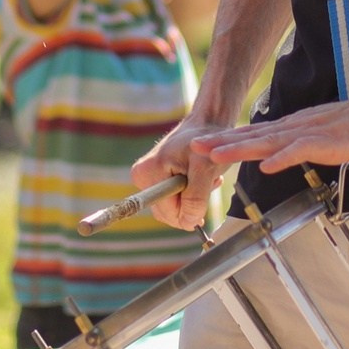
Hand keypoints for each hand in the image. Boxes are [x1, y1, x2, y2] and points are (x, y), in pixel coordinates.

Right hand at [130, 114, 234, 231]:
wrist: (207, 124)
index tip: (205, 187)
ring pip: (174, 209)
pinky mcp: (156, 181)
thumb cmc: (207, 144)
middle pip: (169, 213)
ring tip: (205, 177)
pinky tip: (200, 178)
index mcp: (147, 173)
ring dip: (194, 198)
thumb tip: (187, 223)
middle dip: (192, 203)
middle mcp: (141, 177)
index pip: (168, 212)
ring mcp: (147, 180)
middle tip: (208, 180)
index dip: (190, 209)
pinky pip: (174, 201)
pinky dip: (191, 194)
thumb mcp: (205, 168)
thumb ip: (196, 198)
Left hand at [194, 83, 348, 177]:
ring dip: (242, 148)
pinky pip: (303, 151)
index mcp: (297, 127)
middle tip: (194, 148)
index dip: (230, 140)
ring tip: (216, 155)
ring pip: (271, 142)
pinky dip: (283, 158)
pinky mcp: (331, 142)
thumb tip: (281, 153)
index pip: (257, 134)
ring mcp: (313, 134)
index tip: (203, 146)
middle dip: (224, 143)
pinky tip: (266, 165)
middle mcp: (299, 128)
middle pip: (255, 136)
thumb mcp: (327, 134)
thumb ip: (304, 142)